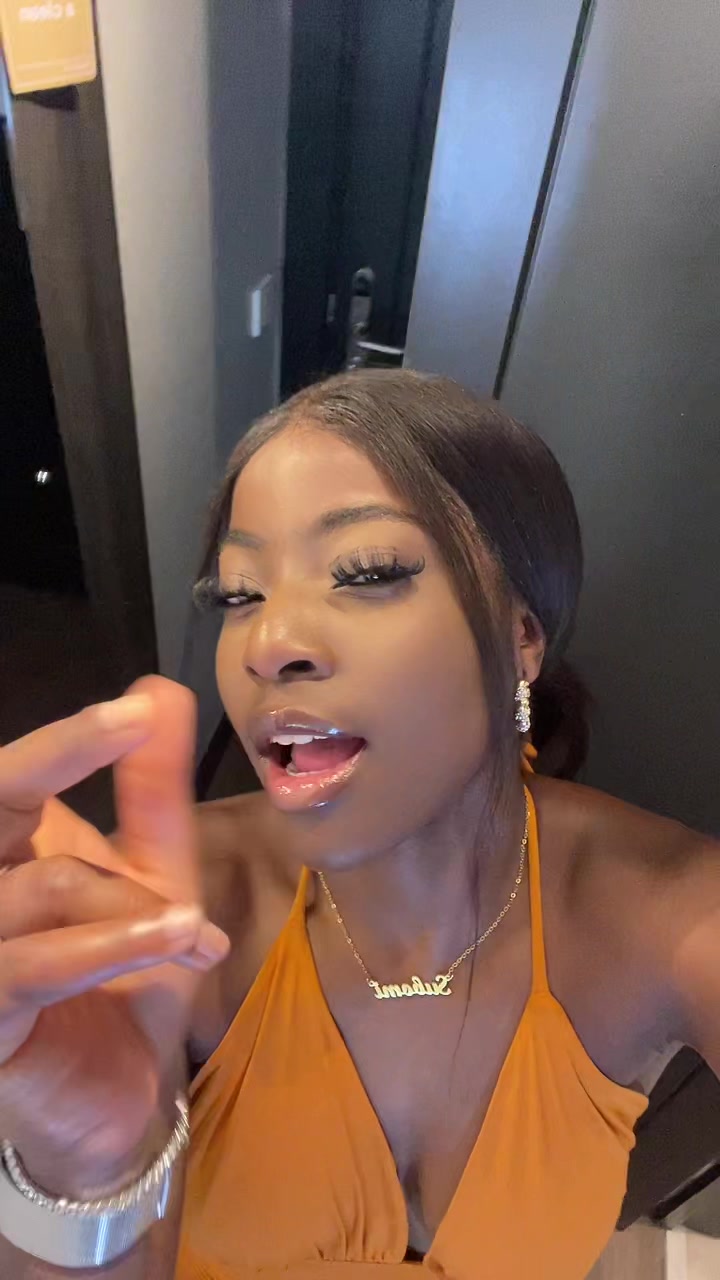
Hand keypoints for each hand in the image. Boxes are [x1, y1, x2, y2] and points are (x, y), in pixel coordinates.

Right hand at [0, 676, 229, 1196]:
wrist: (123, 1095)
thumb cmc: (127, 977)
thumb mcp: (152, 875)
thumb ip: (151, 790)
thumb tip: (159, 688)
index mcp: (9, 848)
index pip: (13, 778)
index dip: (68, 739)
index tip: (138, 709)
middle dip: (55, 757)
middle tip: (129, 725)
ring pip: (44, 883)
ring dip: (131, 898)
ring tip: (193, 925)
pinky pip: (39, 963)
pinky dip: (117, 943)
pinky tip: (181, 939)